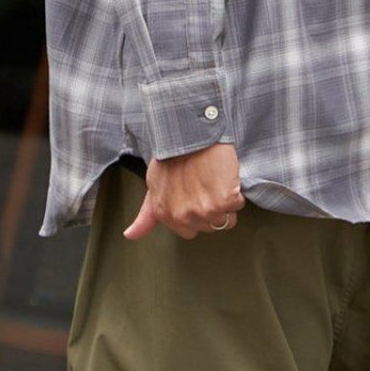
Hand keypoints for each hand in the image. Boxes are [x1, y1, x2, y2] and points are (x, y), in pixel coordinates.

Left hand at [123, 142, 245, 240]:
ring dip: (225, 201)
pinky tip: (225, 178)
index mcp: (167, 215)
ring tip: (215, 181)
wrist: (191, 135)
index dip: (197, 214)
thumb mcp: (153, 186)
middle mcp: (184, 216)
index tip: (196, 196)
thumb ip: (146, 216)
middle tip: (205, 186)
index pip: (191, 232)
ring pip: (226, 219)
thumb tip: (131, 235)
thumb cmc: (172, 156)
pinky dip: (236, 191)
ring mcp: (205, 210)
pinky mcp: (225, 200)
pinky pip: (238, 205)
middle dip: (212, 208)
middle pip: (210, 226)